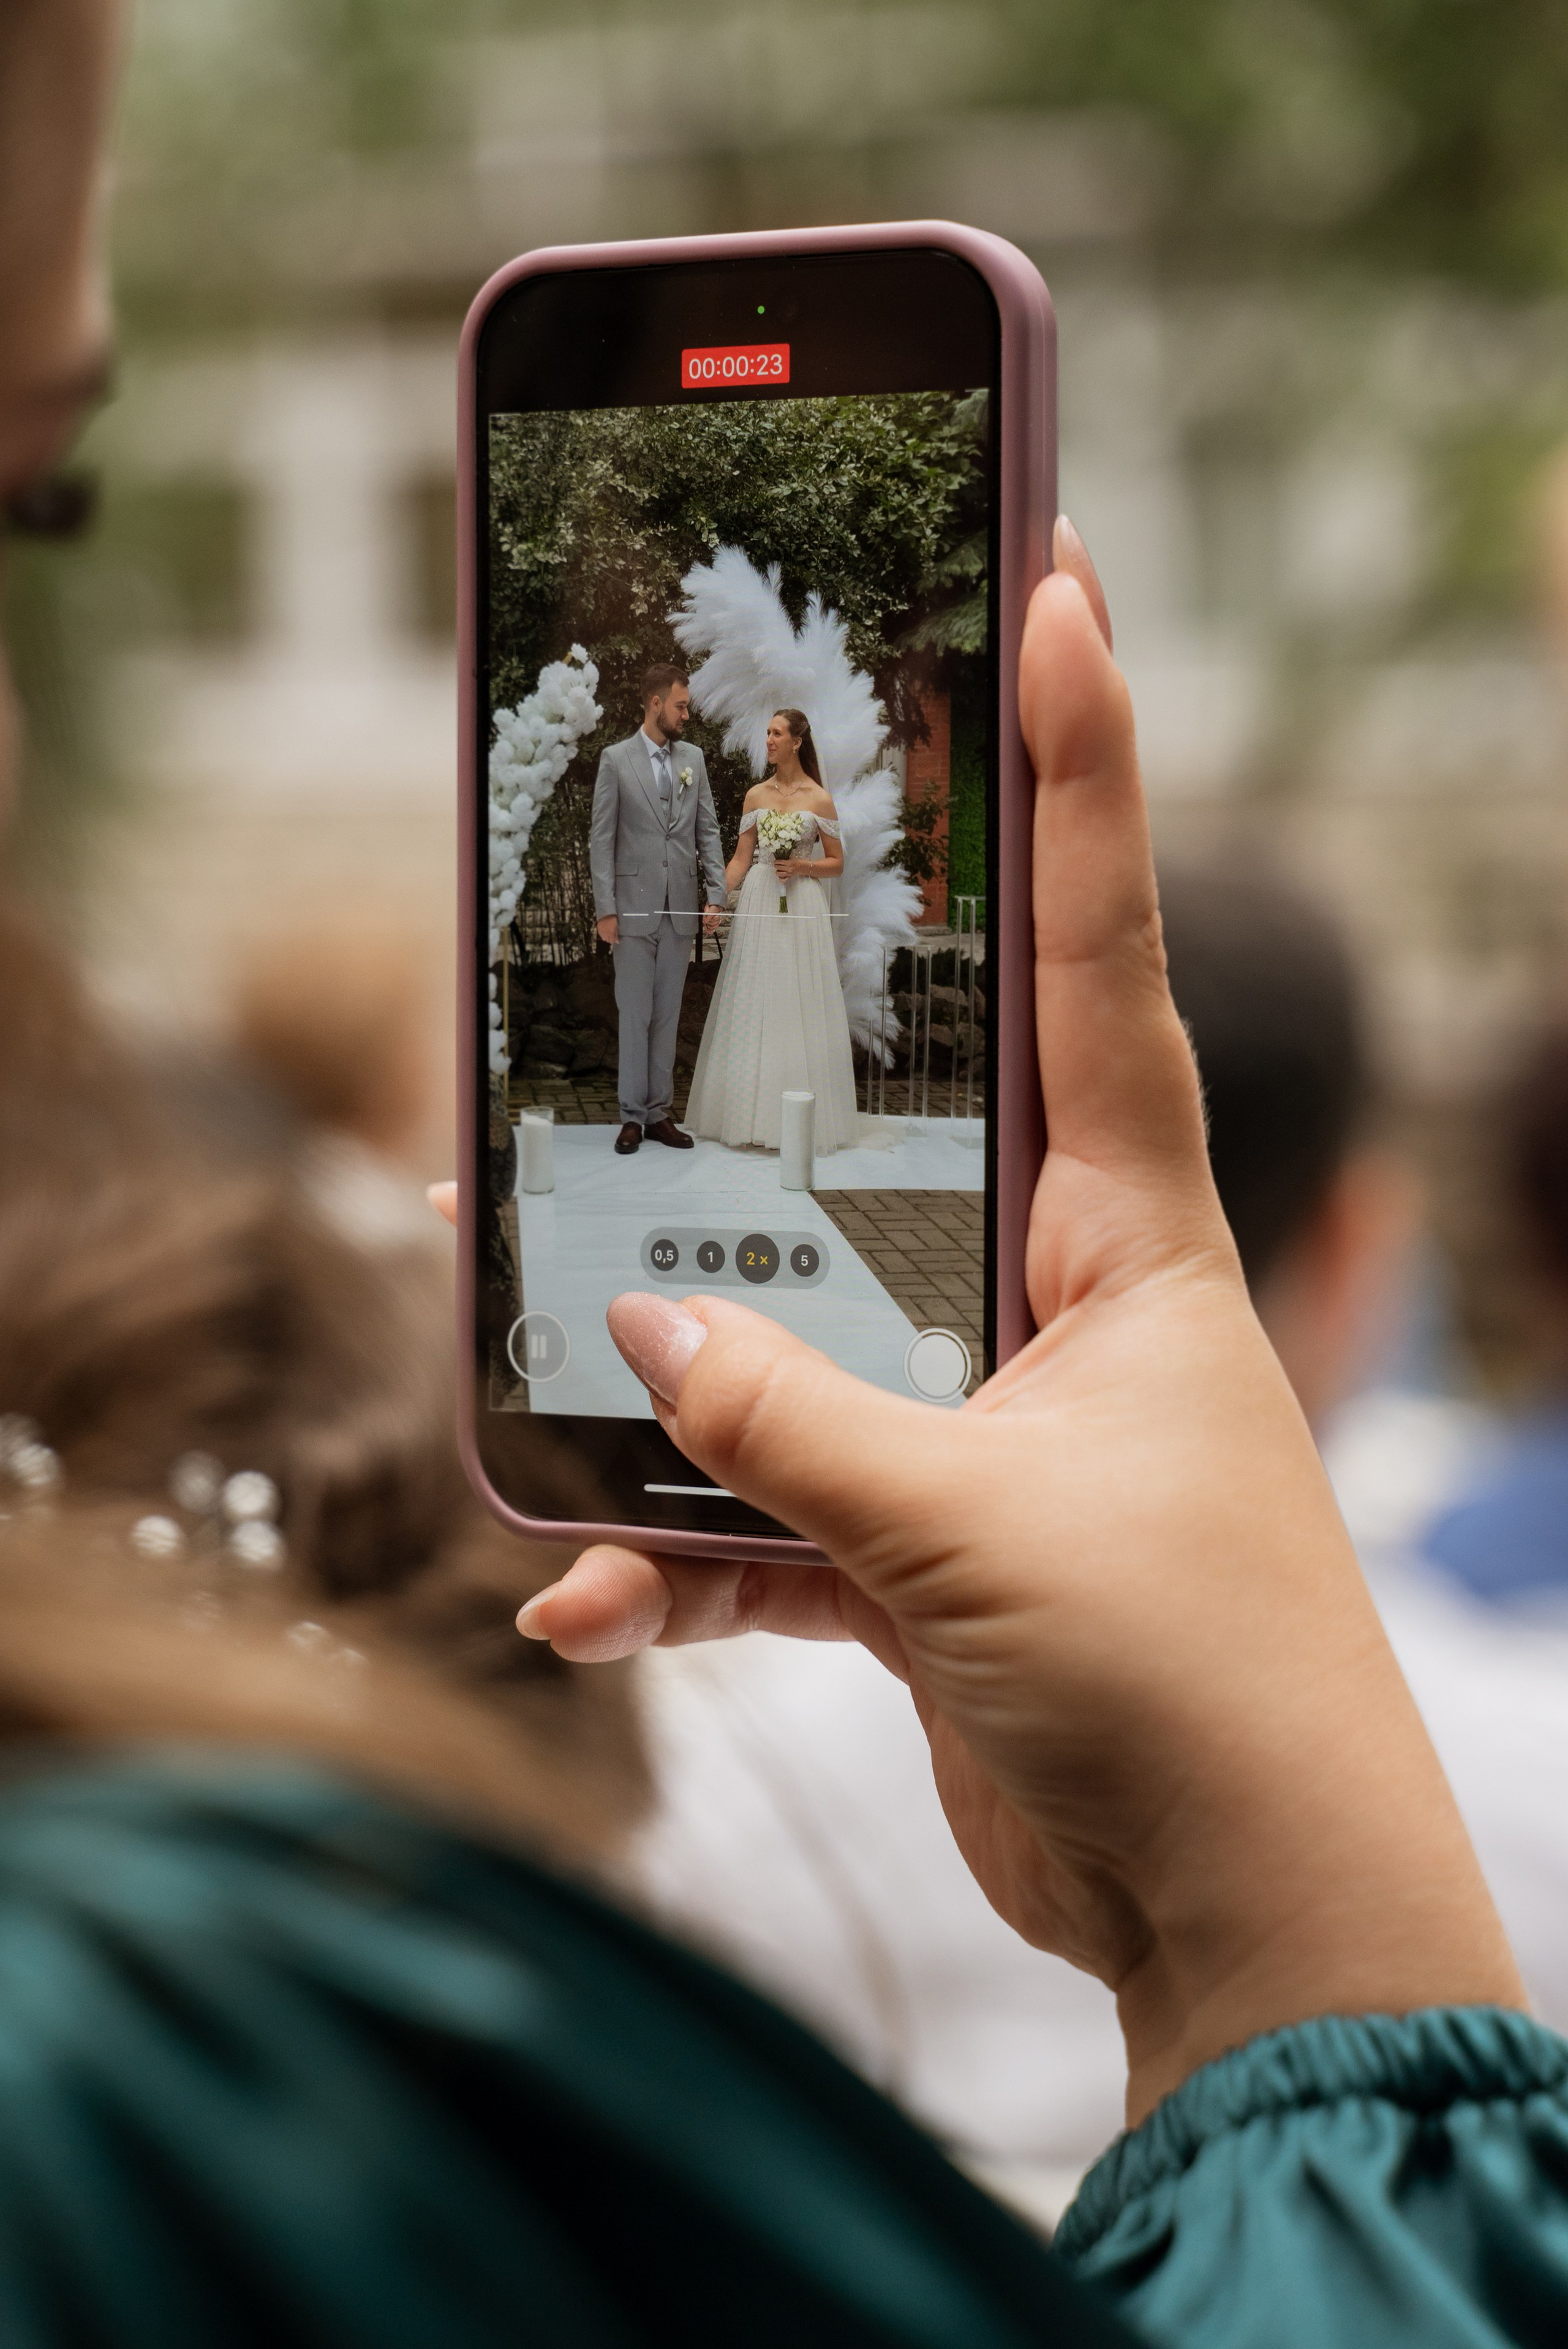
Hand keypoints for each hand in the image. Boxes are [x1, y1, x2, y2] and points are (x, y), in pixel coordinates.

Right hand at [502, 519, 1523, 2122]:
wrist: (1253, 1914)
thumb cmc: (1191, 1686)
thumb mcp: (976, 1531)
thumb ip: (790, 1420)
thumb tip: (627, 1325)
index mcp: (1133, 1242)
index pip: (1100, 962)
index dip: (1083, 779)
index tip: (1062, 589)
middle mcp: (1058, 1305)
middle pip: (884, 1138)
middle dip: (756, 1075)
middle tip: (640, 959)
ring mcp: (984, 1422)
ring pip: (792, 1334)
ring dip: (661, 1359)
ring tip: (503, 1319)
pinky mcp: (925, 1543)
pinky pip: (769, 1517)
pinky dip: (679, 1561)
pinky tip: (584, 1607)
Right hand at [596, 914, 617, 946]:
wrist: (606, 915)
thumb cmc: (613, 921)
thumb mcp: (616, 928)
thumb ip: (616, 935)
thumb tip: (617, 942)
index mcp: (611, 933)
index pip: (612, 941)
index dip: (613, 941)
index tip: (614, 939)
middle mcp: (606, 933)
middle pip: (607, 941)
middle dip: (610, 939)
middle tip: (612, 936)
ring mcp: (601, 932)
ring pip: (604, 939)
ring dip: (606, 938)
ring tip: (608, 934)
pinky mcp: (598, 930)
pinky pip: (601, 935)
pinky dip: (603, 935)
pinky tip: (605, 931)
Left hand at [771, 857, 810, 881]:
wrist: (803, 867)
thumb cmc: (798, 862)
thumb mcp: (792, 858)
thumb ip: (785, 859)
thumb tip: (779, 860)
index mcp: (789, 863)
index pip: (779, 862)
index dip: (776, 861)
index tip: (775, 861)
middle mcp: (788, 868)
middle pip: (778, 867)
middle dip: (775, 865)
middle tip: (776, 864)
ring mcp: (788, 873)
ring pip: (778, 873)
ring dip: (777, 871)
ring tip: (778, 869)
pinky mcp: (789, 877)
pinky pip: (783, 879)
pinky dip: (780, 878)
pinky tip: (780, 876)